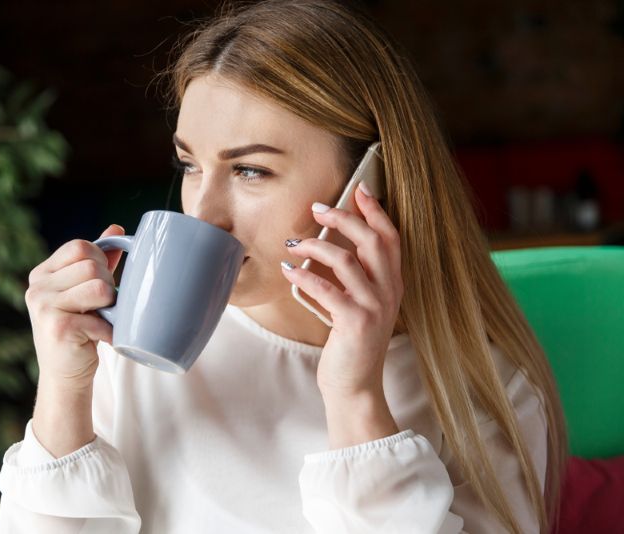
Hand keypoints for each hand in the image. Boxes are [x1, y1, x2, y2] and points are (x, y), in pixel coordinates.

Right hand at [25, 225, 125, 387]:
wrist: (65, 375)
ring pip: (99, 287)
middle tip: (102, 307)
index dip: (100, 261)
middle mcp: (37, 287)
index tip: (100, 281)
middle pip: (92, 265)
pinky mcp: (58, 327)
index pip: (80, 246)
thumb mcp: (85, 290)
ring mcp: (44, 307)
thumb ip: (99, 260)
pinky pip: (100, 317)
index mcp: (42, 273)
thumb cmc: (79, 330)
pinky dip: (109, 331)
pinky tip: (100, 338)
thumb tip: (116, 229)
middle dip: (108, 286)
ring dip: (110, 306)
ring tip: (101, 319)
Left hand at [281, 182, 402, 398]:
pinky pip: (327, 289)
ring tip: (294, 243)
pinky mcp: (355, 323)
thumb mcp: (358, 306)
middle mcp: (389, 292)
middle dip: (343, 218)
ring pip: (347, 260)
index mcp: (392, 284)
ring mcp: (375, 307)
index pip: (391, 238)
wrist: (355, 386)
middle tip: (317, 208)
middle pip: (371, 241)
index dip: (376, 211)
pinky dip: (304, 275)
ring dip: (316, 245)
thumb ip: (352, 279)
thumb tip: (326, 244)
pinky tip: (288, 270)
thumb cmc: (350, 343)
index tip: (360, 189)